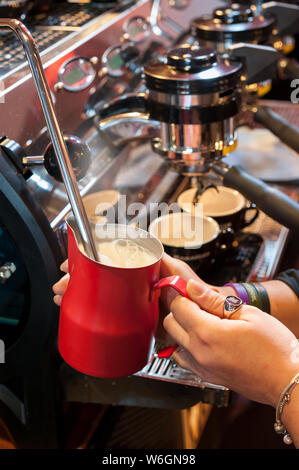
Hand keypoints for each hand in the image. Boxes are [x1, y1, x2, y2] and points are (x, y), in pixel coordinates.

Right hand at [51, 253, 208, 307]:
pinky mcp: (133, 320)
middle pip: (98, 280)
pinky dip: (92, 316)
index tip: (72, 263)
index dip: (88, 262)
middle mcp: (132, 285)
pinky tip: (78, 315)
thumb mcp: (179, 272)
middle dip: (77, 281)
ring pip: (99, 297)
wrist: (203, 314)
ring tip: (63, 298)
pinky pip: (108, 317)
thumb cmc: (192, 289)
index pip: (108, 261)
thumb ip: (168, 265)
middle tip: (62, 285)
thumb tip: (155, 256)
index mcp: (140, 271)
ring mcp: (130, 302)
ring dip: (79, 297)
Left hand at [164, 279, 298, 407]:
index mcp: (208, 333)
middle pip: (170, 323)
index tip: (193, 291)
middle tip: (201, 306)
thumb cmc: (274, 348)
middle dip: (181, 310)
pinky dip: (187, 346)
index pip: (178, 307)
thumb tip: (193, 287)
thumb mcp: (247, 313)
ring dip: (182, 329)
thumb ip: (214, 300)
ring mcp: (201, 367)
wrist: (286, 379)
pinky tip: (206, 340)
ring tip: (205, 323)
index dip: (185, 295)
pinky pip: (183, 358)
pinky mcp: (205, 376)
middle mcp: (199, 352)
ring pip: (173, 342)